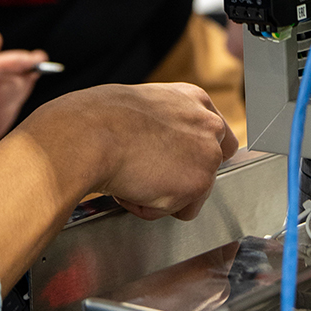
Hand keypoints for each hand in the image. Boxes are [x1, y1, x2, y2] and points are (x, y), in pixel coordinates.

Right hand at [22, 81, 237, 221]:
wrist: (94, 132)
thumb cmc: (103, 118)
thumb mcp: (143, 108)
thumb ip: (165, 125)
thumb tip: (161, 147)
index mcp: (194, 99)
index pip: (216, 134)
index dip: (195, 154)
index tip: (178, 163)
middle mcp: (208, 124)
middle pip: (207, 167)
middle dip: (180, 178)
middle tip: (146, 172)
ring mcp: (207, 153)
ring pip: (192, 193)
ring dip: (163, 194)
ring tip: (134, 177)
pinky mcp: (199, 182)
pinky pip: (176, 211)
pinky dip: (154, 207)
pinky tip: (133, 187)